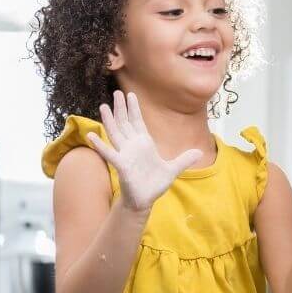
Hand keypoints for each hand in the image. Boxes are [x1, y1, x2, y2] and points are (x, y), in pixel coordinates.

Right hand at [86, 90, 202, 212]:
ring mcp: (126, 155)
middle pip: (125, 123)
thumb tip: (199, 152)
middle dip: (121, 108)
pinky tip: (92, 136)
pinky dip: (100, 145)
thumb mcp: (172, 169)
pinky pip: (109, 154)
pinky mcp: (121, 166)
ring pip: (116, 134)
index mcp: (144, 144)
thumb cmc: (154, 184)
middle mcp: (133, 146)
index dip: (134, 109)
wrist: (145, 200)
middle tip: (116, 92)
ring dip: (109, 120)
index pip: (138, 122)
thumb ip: (184, 159)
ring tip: (103, 106)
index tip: (130, 94)